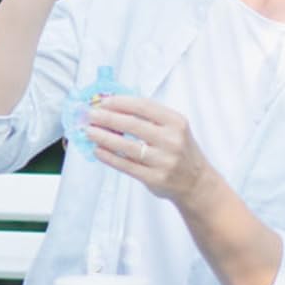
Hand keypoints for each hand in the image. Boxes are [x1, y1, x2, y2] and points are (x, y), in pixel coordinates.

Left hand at [85, 95, 210, 206]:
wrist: (196, 182)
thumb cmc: (178, 149)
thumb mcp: (172, 128)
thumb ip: (147, 117)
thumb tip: (110, 106)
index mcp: (176, 122)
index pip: (143, 106)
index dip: (119, 102)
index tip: (101, 102)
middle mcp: (171, 140)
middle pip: (132, 125)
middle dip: (106, 118)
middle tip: (89, 115)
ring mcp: (164, 160)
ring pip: (126, 146)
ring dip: (103, 137)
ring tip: (88, 131)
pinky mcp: (154, 178)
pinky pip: (125, 165)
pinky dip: (108, 156)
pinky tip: (97, 149)